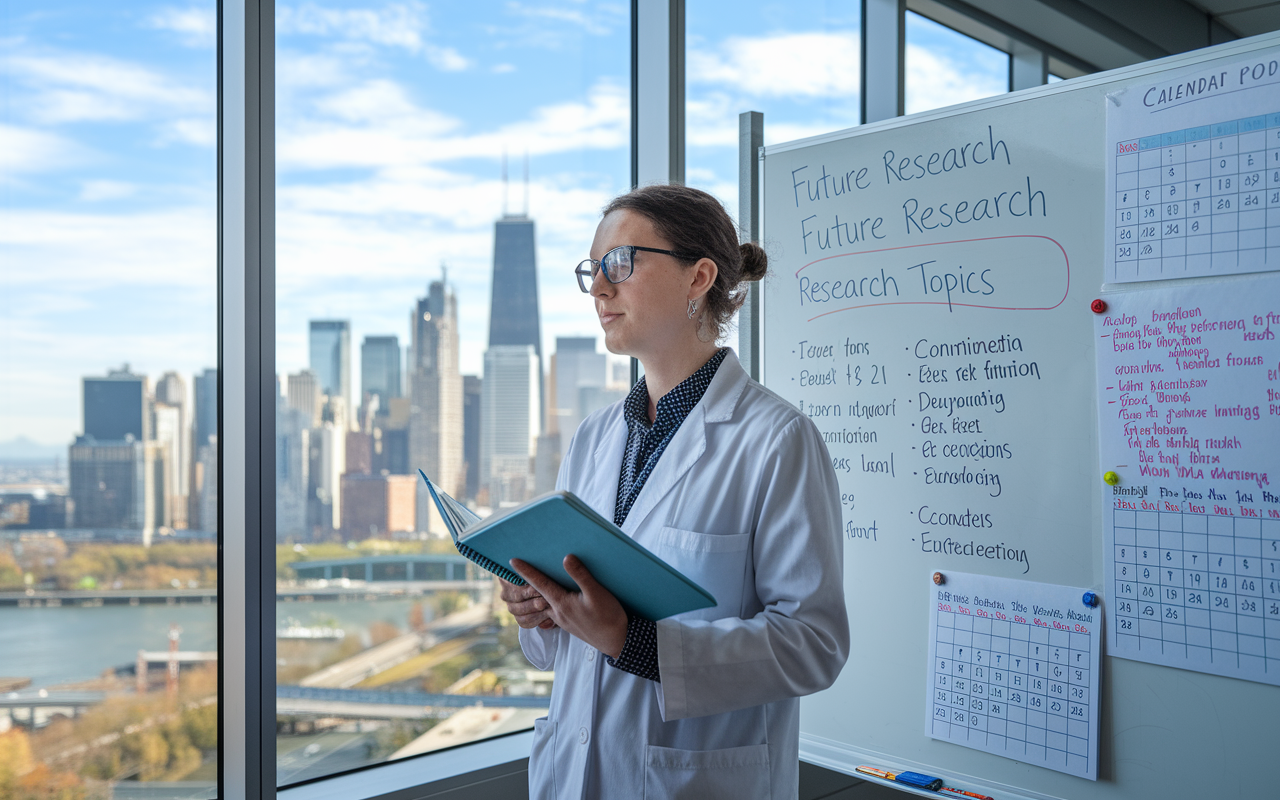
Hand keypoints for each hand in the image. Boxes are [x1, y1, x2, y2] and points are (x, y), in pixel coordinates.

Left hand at [510, 555, 627, 657]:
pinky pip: (553, 609)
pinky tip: (555, 595)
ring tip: (534, 580)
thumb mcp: (596, 593)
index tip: (512, 560)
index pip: (540, 583)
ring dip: (538, 592)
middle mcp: (558, 612)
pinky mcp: (570, 623)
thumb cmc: (608, 617)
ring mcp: (563, 619)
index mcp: (562, 603)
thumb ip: (580, 575)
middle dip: (527, 581)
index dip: (526, 571)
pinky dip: (549, 599)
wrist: (617, 641)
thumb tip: (566, 558)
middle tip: (519, 567)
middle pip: (538, 593)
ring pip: (546, 602)